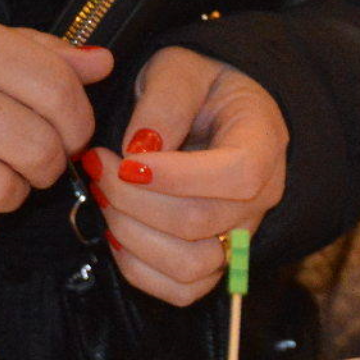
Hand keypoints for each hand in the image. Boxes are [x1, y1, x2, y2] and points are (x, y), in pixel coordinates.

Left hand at [84, 45, 286, 305]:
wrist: (212, 112)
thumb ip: (163, 101)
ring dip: (131, 236)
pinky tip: (117, 230)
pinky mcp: (215, 262)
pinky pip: (181, 290)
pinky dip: (139, 268)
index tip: (127, 161)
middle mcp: (262, 198)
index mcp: (263, 144)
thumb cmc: (198, 88)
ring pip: (191, 265)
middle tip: (96, 166)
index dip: (178, 177)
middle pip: (202, 223)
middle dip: (133, 200)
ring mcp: (239, 236)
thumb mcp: (180, 69)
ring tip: (103, 198)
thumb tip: (139, 149)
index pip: (238, 176)